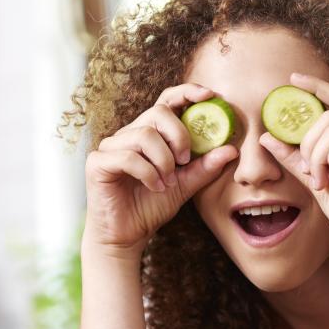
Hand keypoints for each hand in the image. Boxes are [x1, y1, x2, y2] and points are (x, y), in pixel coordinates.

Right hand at [85, 83, 238, 257]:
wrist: (126, 236)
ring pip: (144, 135)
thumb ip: (204, 168)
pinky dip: (147, 173)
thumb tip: (231, 150)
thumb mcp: (185, 186)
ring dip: (163, 161)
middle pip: (158, 113)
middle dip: (179, 136)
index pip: (166, 101)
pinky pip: (128, 156)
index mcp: (150, 134)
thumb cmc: (150, 207)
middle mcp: (129, 134)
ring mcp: (111, 147)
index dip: (186, 92)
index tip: (210, 96)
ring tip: (167, 182)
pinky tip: (154, 187)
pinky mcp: (98, 162)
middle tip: (185, 161)